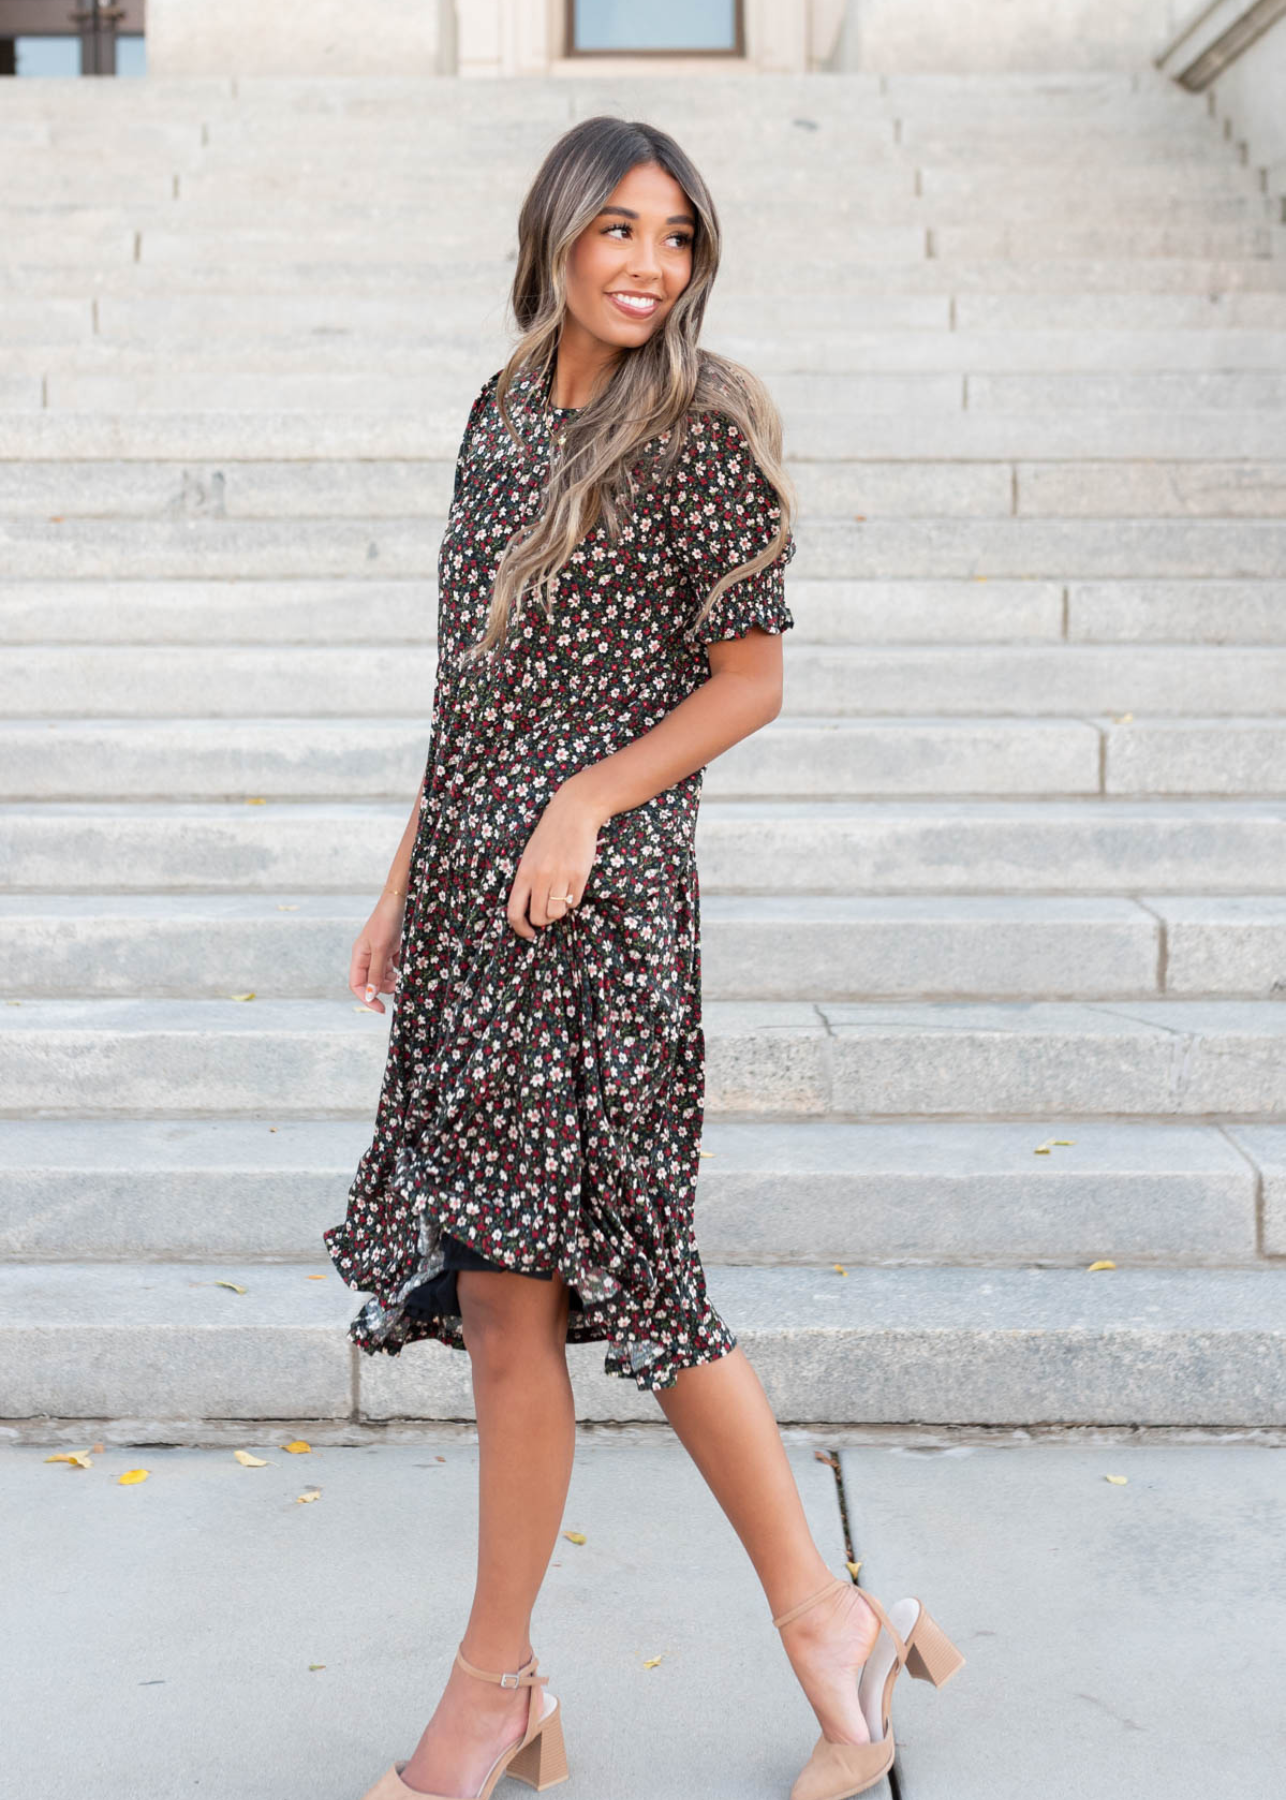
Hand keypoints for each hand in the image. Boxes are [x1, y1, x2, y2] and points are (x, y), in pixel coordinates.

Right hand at [349, 891, 405, 1012]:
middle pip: (372, 982)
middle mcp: (367, 955)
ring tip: (404, 975)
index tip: (381, 1009)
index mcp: (359, 955)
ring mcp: (380, 952)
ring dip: (394, 980)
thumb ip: (376, 973)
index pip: (357, 984)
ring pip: (384, 976)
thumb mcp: (381, 949)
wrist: (402, 899)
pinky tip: (408, 967)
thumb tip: (371, 995)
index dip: (367, 998)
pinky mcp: (392, 948)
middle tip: (399, 985)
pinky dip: (400, 970)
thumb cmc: (387, 920)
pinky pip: (394, 967)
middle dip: (385, 988)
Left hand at [507, 778, 604, 940]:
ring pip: (557, 914)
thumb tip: (530, 910)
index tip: (529, 934)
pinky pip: (574, 902)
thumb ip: (528, 881)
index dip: (520, 929)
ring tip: (561, 896)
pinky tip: (572, 886)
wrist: (573, 813)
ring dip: (559, 911)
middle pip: (539, 918)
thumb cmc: (550, 836)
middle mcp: (541, 877)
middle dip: (544, 920)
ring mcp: (561, 877)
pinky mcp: (579, 875)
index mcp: (524, 873)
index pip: (514, 912)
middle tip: (548, 910)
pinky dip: (573, 900)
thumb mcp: (530, 856)